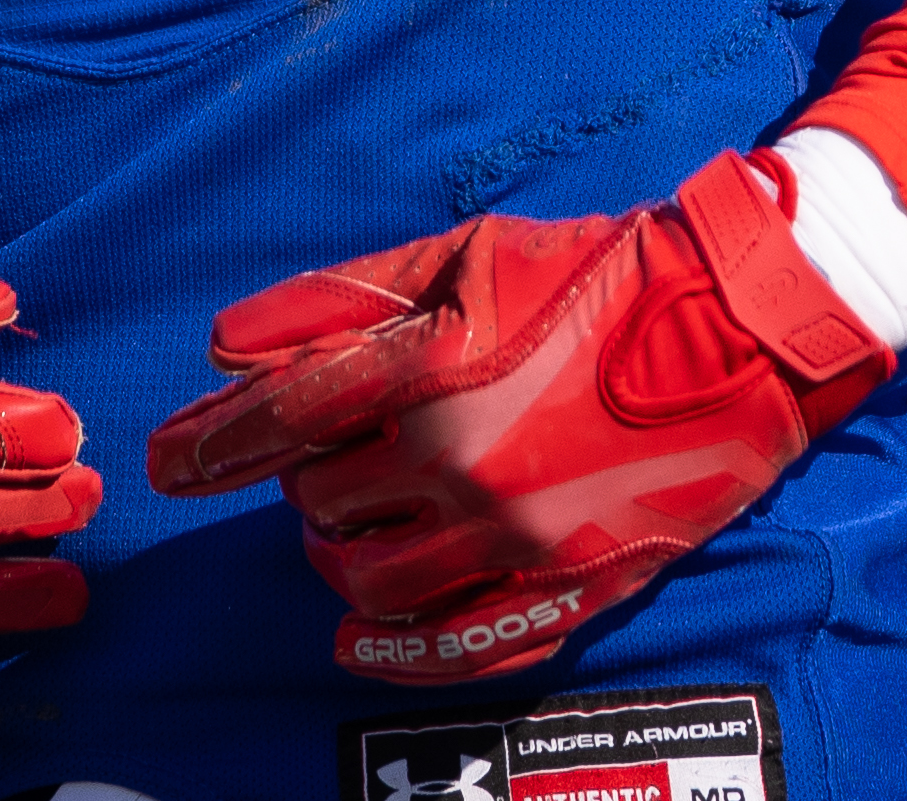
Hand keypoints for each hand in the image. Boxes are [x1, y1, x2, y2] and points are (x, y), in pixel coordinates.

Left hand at [140, 151, 897, 681]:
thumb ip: (342, 300)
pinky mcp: (569, 585)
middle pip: (321, 506)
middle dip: (304, 481)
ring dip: (340, 558)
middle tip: (328, 454)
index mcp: (436, 372)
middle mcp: (466, 466)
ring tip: (350, 527)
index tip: (163, 461)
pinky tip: (359, 634)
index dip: (209, 445)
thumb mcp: (465, 257)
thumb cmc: (600, 271)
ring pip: (371, 586)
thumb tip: (227, 345)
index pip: (283, 423)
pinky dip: (393, 650)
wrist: (743, 325)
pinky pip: (455, 649)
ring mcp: (518, 539)